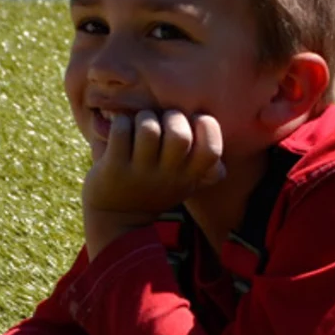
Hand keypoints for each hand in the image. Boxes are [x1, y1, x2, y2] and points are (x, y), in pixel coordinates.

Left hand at [82, 109, 225, 255]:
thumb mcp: (185, 185)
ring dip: (144, 117)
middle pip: (179, 135)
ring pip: (148, 128)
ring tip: (140, 124)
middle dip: (172, 116)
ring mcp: (139, 173)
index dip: (207, 127)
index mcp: (189, 177)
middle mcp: (167, 176)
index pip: (211, 150)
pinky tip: (121, 130)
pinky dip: (121, 121)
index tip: (194, 122)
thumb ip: (205, 172)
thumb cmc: (156, 189)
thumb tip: (221, 166)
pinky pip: (122, 129)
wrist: (116, 218)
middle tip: (162, 121)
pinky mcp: (113, 167)